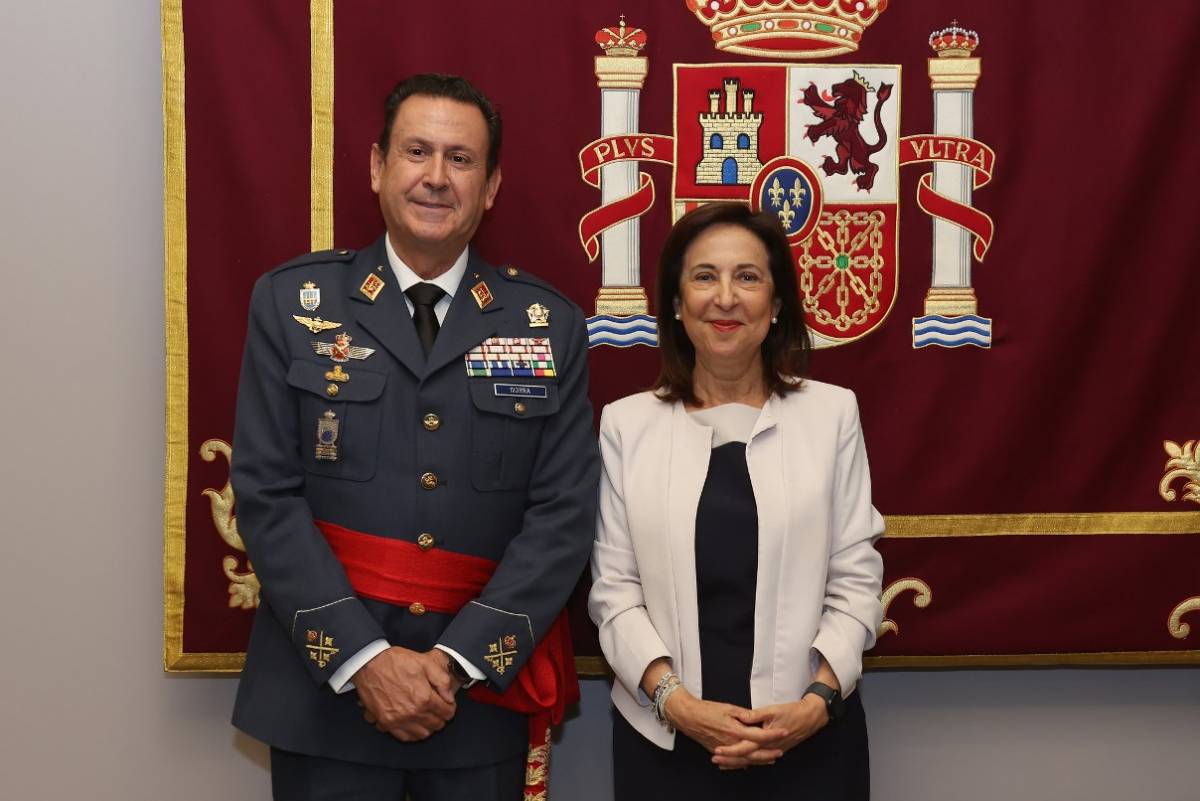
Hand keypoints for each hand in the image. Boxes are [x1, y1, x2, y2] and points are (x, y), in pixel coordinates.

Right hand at [353, 647, 456, 741]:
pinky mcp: (386, 723)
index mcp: (424, 698)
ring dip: (428, 726)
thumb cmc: (397, 661)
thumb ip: (442, 681)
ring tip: (426, 715)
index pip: (447, 713)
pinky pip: (405, 737)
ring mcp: (398, 720)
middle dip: (441, 717)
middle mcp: (412, 713)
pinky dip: (413, 733)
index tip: (447, 703)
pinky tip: (414, 723)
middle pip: (436, 725)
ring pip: (422, 734)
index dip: (450, 708)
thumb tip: (450, 698)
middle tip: (438, 708)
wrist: (370, 664)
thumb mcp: (426, 662)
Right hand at [663, 689, 781, 769]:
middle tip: (780, 752)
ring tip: (770, 759)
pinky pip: (735, 760)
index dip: (773, 734)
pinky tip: (752, 762)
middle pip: (754, 752)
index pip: (759, 734)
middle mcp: (731, 742)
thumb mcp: (728, 707)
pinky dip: (745, 762)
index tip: (783, 731)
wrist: (688, 717)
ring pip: (745, 759)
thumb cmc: (706, 710)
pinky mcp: (718, 751)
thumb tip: (756, 718)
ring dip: (759, 760)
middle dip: (769, 753)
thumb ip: (744, 714)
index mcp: (735, 729)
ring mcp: (724, 749)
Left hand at [712, 695, 828, 767]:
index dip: (730, 750)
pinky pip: (760, 759)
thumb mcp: (773, 710)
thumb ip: (755, 715)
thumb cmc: (793, 712)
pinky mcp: (776, 749)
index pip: (744, 748)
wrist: (810, 718)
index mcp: (766, 738)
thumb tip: (741, 717)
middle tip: (715, 759)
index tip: (717, 750)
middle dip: (730, 760)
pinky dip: (749, 761)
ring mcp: (773, 750)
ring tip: (723, 763)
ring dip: (737, 763)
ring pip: (752, 761)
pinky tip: (741, 762)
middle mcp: (769, 748)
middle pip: (746, 758)